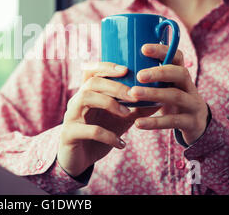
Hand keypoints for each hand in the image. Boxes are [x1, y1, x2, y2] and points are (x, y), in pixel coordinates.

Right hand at [57, 62, 160, 176]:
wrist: (79, 160)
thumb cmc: (99, 136)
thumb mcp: (120, 121)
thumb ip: (136, 109)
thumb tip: (159, 99)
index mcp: (87, 94)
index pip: (91, 72)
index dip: (106, 66)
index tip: (125, 69)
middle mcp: (76, 101)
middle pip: (92, 82)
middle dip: (115, 86)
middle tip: (134, 95)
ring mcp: (71, 116)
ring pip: (85, 98)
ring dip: (109, 103)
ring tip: (127, 114)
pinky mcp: (69, 134)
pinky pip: (90, 130)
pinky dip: (108, 135)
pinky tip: (121, 143)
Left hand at [129, 44, 208, 144]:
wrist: (195, 125)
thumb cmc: (171, 101)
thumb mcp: (165, 87)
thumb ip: (151, 78)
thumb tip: (119, 66)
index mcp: (181, 75)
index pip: (177, 56)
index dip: (162, 50)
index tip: (143, 48)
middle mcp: (190, 86)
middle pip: (180, 73)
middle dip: (159, 73)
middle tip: (139, 75)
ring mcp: (193, 104)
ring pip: (176, 96)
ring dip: (154, 94)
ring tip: (133, 94)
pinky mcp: (191, 122)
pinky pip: (172, 121)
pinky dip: (154, 122)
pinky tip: (138, 123)